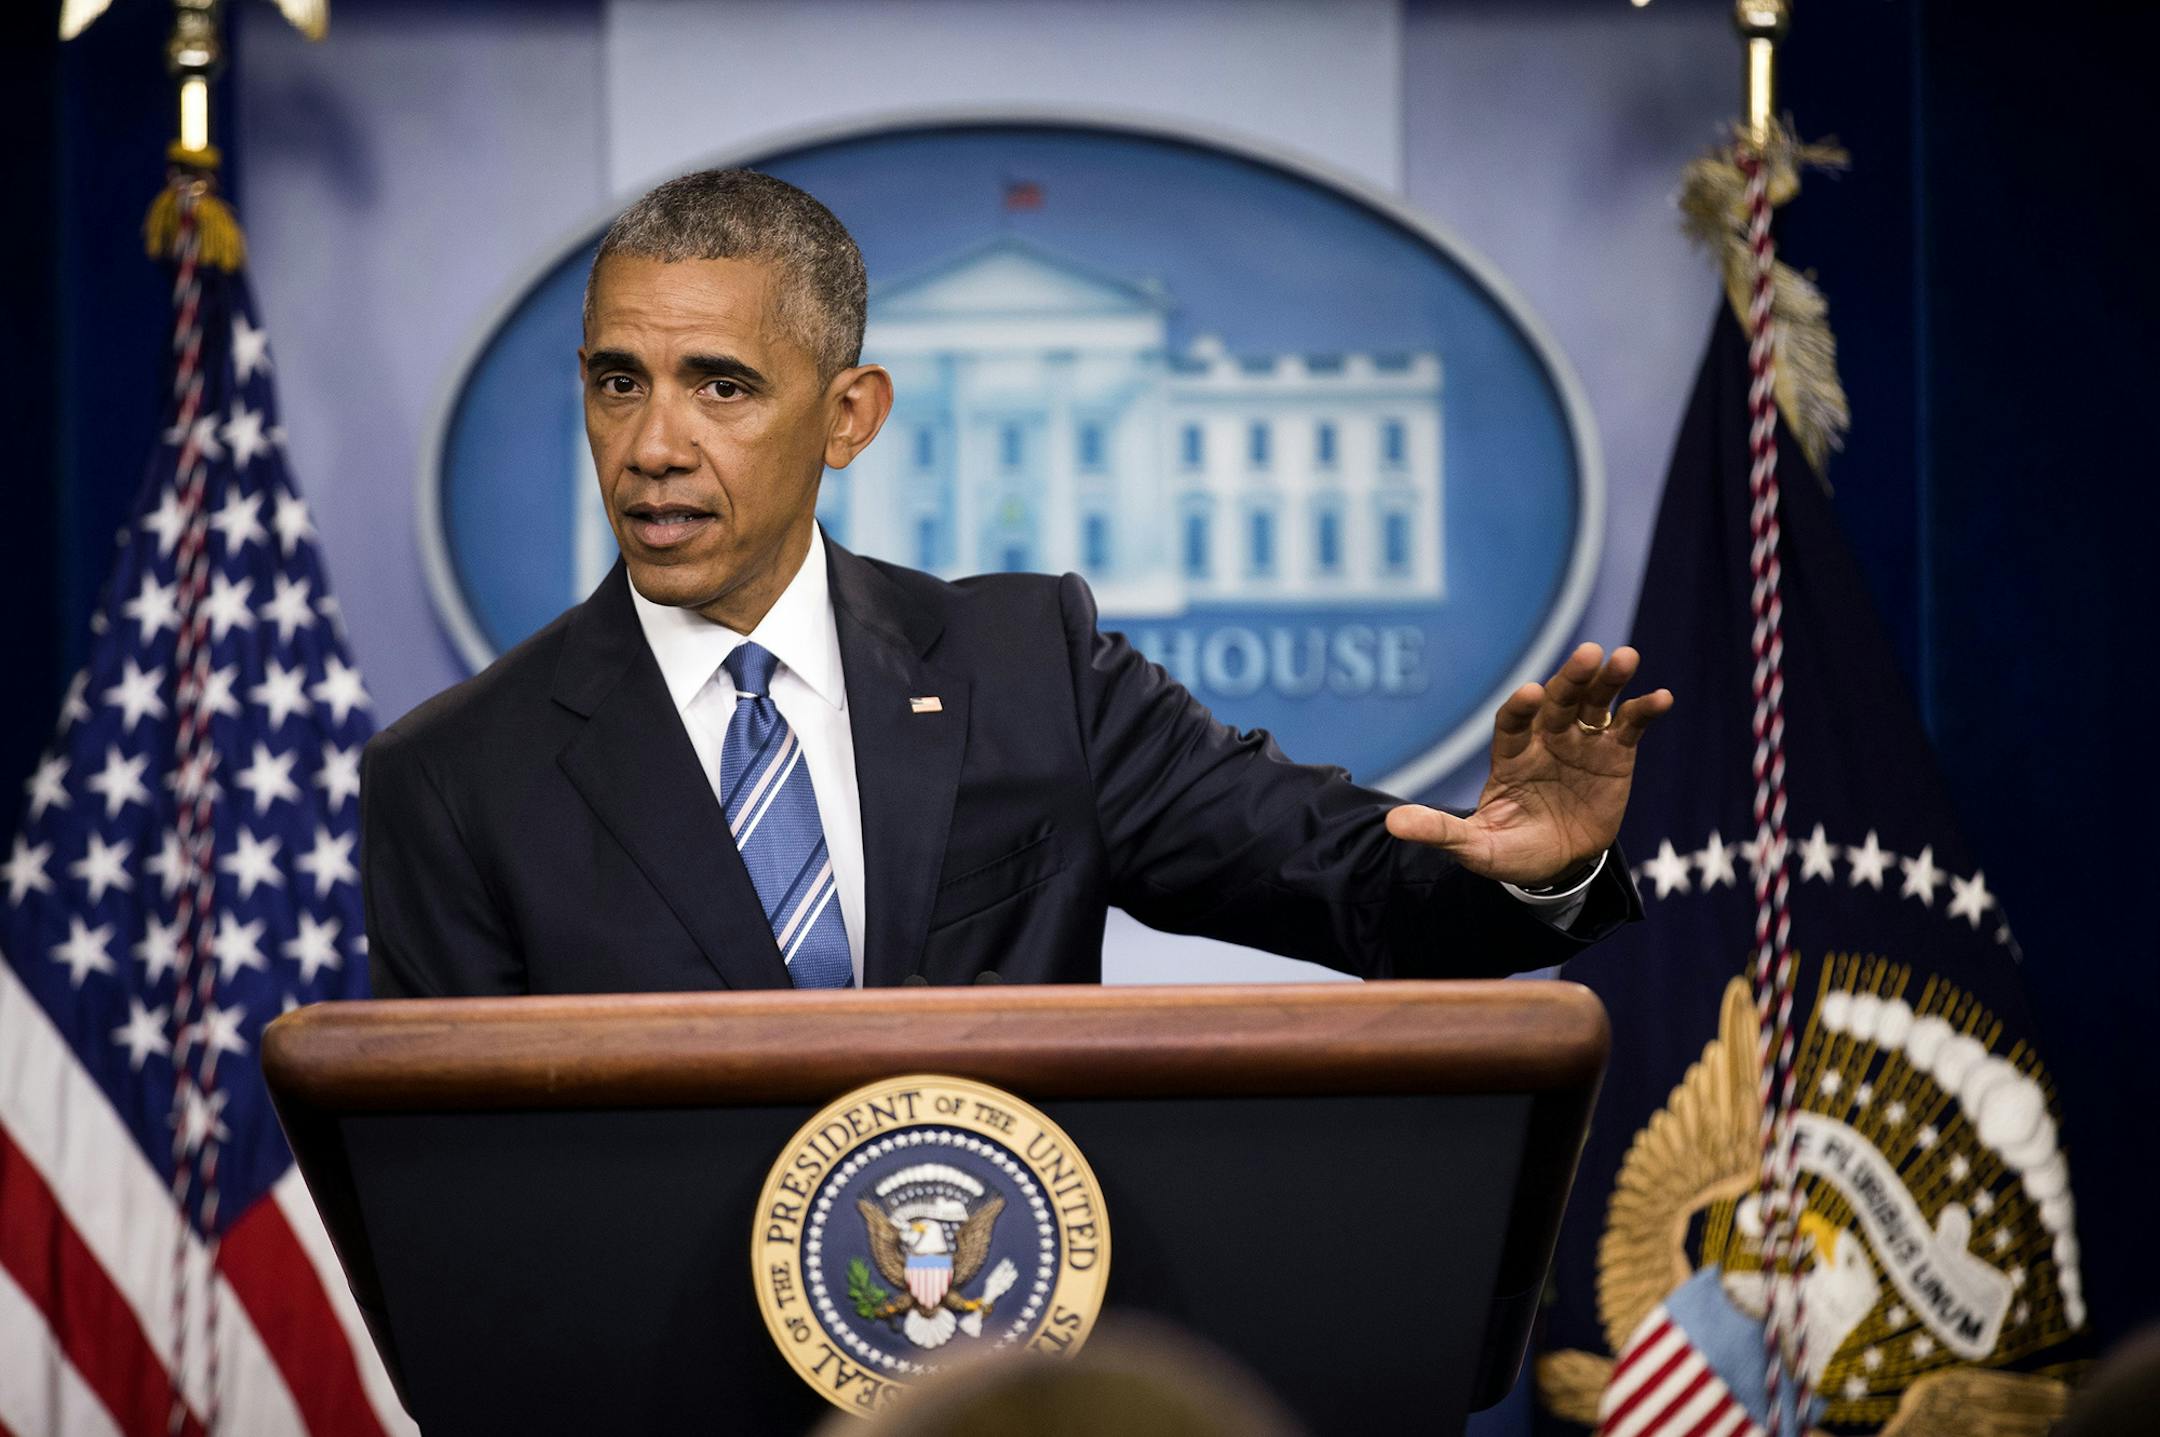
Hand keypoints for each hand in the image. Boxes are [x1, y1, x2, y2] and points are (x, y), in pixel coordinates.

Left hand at [1384, 643, 1672, 886]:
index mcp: (1511, 755)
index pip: (1513, 722)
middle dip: (1571, 678)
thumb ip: (1441, 831)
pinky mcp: (1615, 754)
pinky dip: (1644, 710)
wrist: (1556, 866)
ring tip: (1626, 658)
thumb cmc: (1510, 850)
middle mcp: (1546, 738)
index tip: (1531, 694)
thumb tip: (1393, 824)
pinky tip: (1661, 697)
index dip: (1521, 708)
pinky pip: (1630, 727)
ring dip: (1610, 680)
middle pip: (1559, 701)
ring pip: (1596, 703)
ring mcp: (1582, 743)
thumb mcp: (1474, 847)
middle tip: (1588, 655)